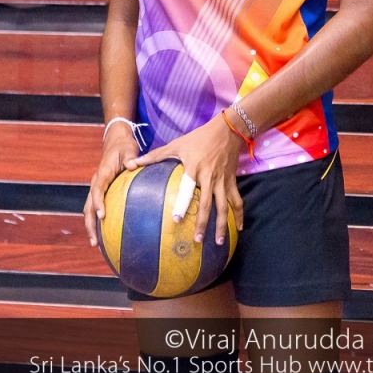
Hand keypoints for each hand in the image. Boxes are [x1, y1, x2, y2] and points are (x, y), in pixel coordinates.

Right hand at [84, 123, 142, 247]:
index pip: (97, 190)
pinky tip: (105, 234)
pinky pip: (95, 207)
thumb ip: (131, 158)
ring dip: (91, 226)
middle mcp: (96, 182)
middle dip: (90, 224)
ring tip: (96, 244)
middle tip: (95, 242)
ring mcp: (96, 187)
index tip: (101, 216)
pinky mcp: (100, 191)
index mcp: (103, 173)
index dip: (98, 203)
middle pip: (88, 206)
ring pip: (89, 209)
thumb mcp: (129, 149)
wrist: (115, 141)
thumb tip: (132, 166)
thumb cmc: (124, 146)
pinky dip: (97, 221)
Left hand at [127, 114, 244, 245]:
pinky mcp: (232, 181)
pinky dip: (239, 214)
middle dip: (203, 223)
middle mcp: (210, 177)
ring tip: (219, 242)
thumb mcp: (176, 144)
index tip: (177, 220)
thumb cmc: (199, 138)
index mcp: (194, 168)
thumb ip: (155, 155)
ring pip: (224, 207)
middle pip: (207, 204)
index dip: (182, 205)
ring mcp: (223, 181)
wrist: (228, 130)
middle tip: (197, 240)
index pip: (187, 190)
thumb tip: (133, 164)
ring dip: (222, 225)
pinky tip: (239, 228)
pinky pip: (237, 201)